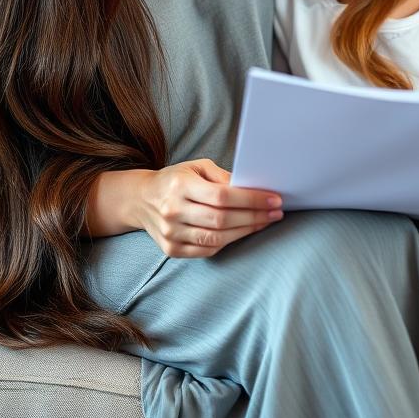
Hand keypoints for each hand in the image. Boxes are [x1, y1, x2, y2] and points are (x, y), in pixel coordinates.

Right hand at [136, 159, 282, 257]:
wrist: (141, 199)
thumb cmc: (176, 179)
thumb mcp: (197, 167)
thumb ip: (223, 177)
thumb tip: (252, 187)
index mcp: (180, 185)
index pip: (222, 196)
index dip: (251, 200)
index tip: (274, 199)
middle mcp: (173, 210)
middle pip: (222, 219)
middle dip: (254, 216)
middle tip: (276, 212)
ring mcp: (171, 233)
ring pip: (216, 238)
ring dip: (246, 231)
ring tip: (264, 222)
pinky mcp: (171, 249)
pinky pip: (206, 250)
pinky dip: (228, 242)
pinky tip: (242, 232)